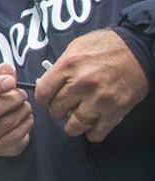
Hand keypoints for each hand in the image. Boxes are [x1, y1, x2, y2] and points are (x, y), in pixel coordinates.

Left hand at [35, 29, 149, 141]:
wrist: (138, 50)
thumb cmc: (107, 47)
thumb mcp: (75, 48)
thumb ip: (58, 67)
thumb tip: (44, 83)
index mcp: (68, 66)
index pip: (43, 93)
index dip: (42, 98)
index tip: (46, 99)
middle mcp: (82, 84)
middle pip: (56, 110)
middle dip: (57, 109)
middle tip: (63, 106)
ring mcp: (99, 100)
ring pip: (74, 126)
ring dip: (72, 124)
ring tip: (75, 117)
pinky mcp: (115, 111)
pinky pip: (96, 133)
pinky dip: (92, 132)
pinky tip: (91, 124)